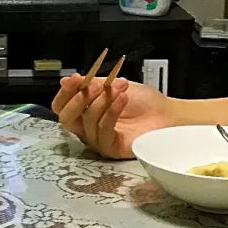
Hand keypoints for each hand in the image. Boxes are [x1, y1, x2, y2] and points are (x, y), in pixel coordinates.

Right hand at [51, 75, 172, 158]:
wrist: (166, 112)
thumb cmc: (142, 101)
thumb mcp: (112, 85)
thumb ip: (90, 84)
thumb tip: (65, 80)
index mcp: (84, 112)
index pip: (62, 106)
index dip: (65, 92)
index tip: (76, 78)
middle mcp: (87, 128)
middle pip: (67, 118)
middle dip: (79, 99)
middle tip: (96, 86)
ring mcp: (98, 140)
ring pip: (88, 121)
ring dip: (103, 101)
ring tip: (120, 89)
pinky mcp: (111, 149)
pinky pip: (103, 131)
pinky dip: (112, 112)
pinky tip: (122, 100)